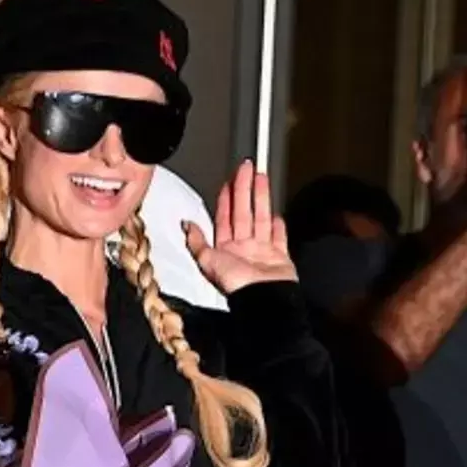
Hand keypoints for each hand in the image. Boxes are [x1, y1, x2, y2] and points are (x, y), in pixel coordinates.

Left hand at [184, 160, 295, 294]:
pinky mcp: (279, 256)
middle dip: (244, 188)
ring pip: (261, 218)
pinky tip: (277, 214)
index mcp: (225, 250)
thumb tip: (186, 226)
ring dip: (261, 198)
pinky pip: (279, 237)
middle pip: (243, 212)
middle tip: (246, 168)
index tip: (229, 180)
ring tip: (262, 178)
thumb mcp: (207, 261)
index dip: (226, 197)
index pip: (225, 217)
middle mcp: (243, 249)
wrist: (263, 298)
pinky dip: (279, 226)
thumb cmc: (237, 285)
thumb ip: (197, 242)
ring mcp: (262, 251)